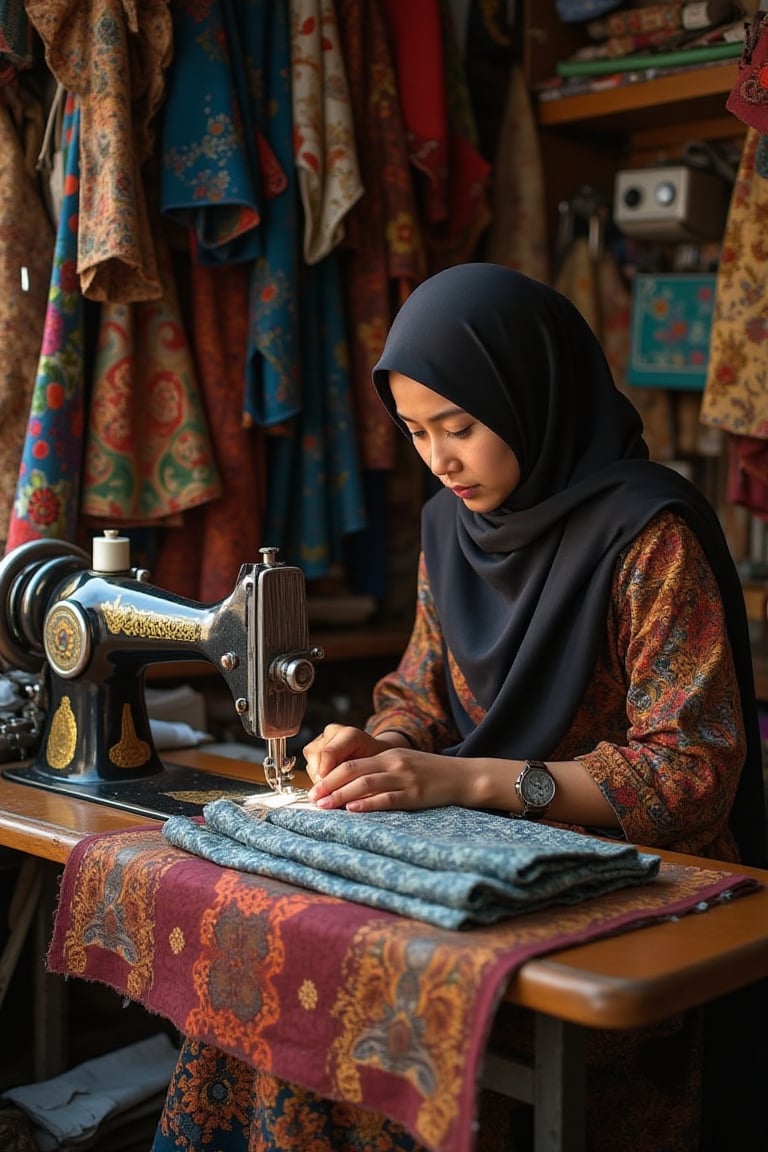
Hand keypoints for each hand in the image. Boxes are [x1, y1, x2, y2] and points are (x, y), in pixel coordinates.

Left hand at [303, 723, 462, 811]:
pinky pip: (387, 799)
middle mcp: (393, 764)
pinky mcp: (415, 795)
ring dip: (341, 795)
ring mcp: (404, 779)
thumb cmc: (431, 773)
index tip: (314, 788)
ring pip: (365, 784)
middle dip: (330, 785)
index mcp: (388, 755)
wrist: (463, 776)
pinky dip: (368, 804)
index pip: (351, 763)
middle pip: (353, 771)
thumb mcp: (404, 764)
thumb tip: (350, 788)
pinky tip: (353, 809)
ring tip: (325, 805)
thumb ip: (380, 771)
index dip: (330, 775)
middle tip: (313, 798)